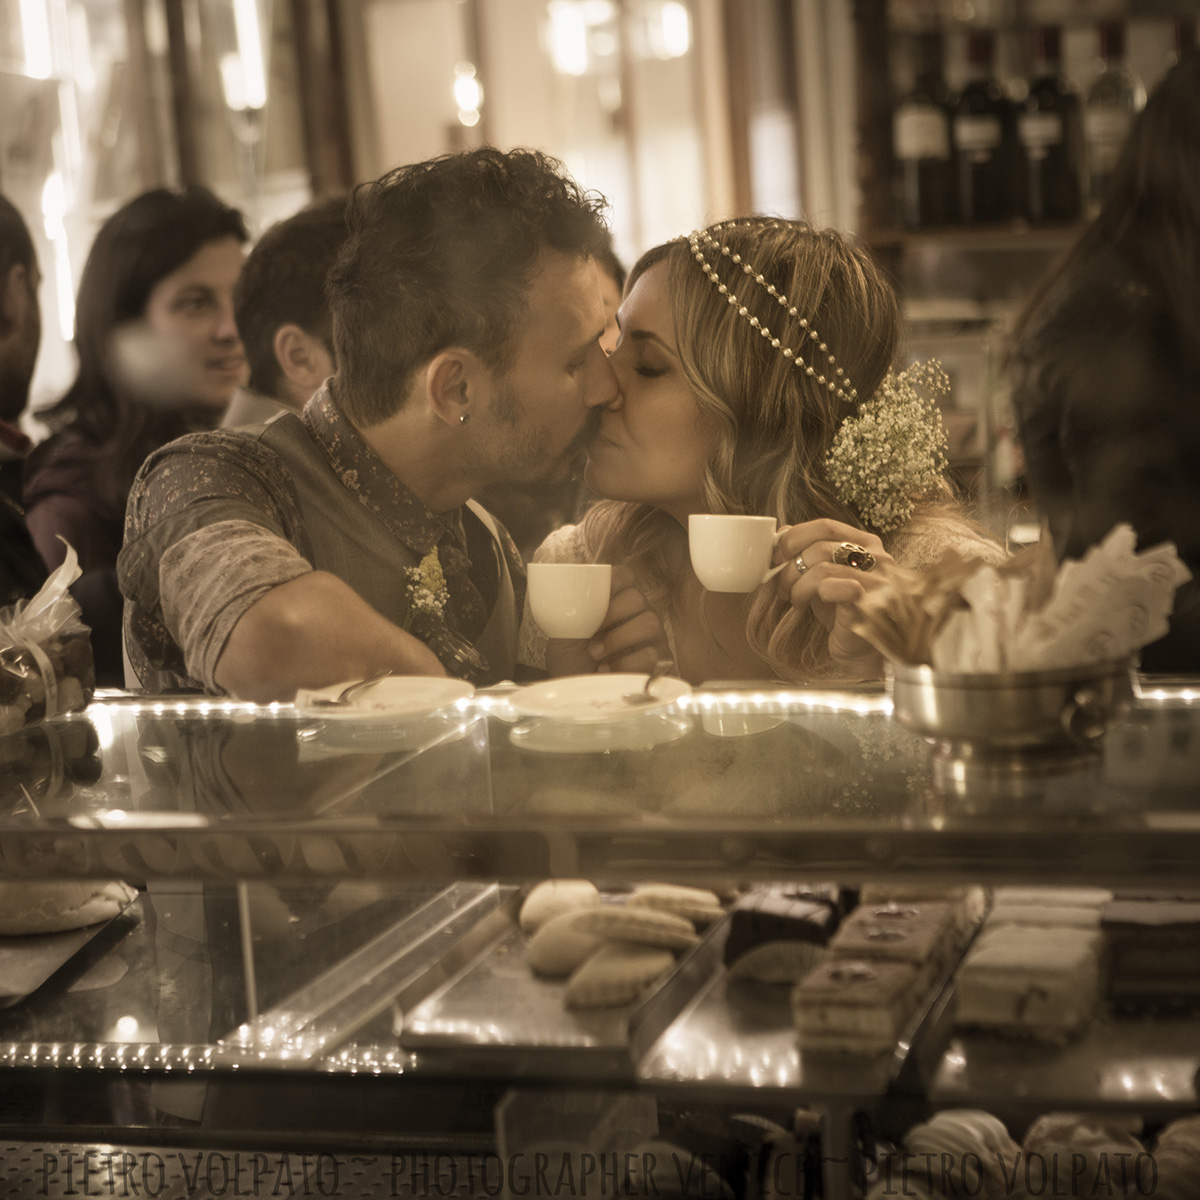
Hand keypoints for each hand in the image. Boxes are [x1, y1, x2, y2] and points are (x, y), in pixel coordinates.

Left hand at [544, 566, 670, 676]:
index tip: (596, 593)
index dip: (614, 580)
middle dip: (613, 613)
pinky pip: (651, 654)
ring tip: (597, 654)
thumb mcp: (563, 634)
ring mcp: (652, 638)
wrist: (579, 696)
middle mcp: (637, 615)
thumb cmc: (572, 663)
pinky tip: (609, 670)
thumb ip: (567, 610)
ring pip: (650, 622)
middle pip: (637, 597)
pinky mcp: (659, 663)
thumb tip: (561, 591)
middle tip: (593, 631)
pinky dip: (625, 663)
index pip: (624, 576)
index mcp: (615, 601)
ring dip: (619, 638)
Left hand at [774, 519, 892, 678]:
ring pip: (821, 566)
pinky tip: (803, 606)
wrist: (862, 652)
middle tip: (781, 583)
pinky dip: (807, 594)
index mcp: (867, 545)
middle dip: (790, 564)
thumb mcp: (824, 577)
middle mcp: (877, 558)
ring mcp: (877, 581)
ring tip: (792, 597)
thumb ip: (809, 553)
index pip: (825, 526)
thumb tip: (781, 533)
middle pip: (820, 545)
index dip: (794, 538)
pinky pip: (830, 587)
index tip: (776, 556)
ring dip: (795, 583)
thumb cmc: (842, 613)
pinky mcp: (870, 604)